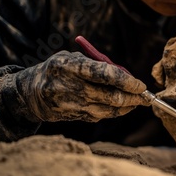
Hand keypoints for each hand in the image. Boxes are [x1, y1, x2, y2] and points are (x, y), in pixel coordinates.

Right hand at [16, 51, 147, 121]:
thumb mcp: (73, 59)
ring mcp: (68, 105)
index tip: (141, 85)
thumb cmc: (59, 69)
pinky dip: (114, 112)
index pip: (104, 74)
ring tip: (137, 101)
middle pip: (109, 96)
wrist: (29, 92)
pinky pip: (99, 116)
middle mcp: (66, 86)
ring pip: (107, 109)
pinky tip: (122, 107)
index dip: (126, 81)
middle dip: (132, 97)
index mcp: (67, 66)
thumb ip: (98, 65)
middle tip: (146, 97)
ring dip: (126, 107)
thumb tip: (129, 78)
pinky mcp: (70, 117)